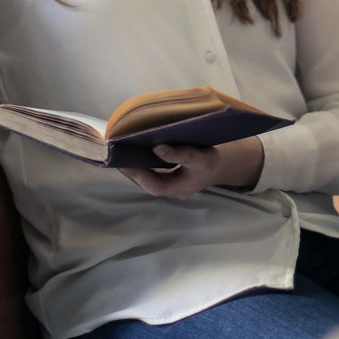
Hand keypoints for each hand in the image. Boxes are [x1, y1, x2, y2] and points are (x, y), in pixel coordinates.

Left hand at [120, 138, 264, 199]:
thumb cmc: (210, 159)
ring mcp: (174, 190)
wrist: (220, 168)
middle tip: (119, 157)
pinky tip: (132, 160)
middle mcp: (177, 191)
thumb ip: (179, 152)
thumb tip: (156, 147)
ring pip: (150, 184)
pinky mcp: (170, 185)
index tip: (134, 157)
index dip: (145, 172)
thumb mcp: (199, 154)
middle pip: (152, 186)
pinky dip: (142, 171)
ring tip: (121, 157)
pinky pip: (153, 179)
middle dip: (134, 173)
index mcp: (185, 184)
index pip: (159, 183)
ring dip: (135, 172)